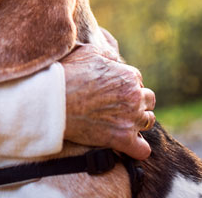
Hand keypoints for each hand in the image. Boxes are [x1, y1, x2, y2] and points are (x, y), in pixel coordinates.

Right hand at [61, 44, 155, 159]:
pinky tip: (126, 144)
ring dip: (138, 121)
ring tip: (120, 122)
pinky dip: (137, 147)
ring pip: (148, 122)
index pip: (137, 80)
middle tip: (117, 105)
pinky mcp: (123, 139)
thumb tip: (114, 57)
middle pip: (148, 100)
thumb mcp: (88, 52)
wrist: (53, 100)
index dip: (124, 84)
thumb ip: (107, 53)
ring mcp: (131, 119)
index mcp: (127, 76)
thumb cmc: (67, 74)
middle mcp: (134, 97)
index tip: (112, 89)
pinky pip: (143, 149)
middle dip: (136, 101)